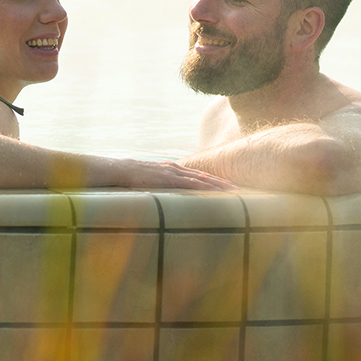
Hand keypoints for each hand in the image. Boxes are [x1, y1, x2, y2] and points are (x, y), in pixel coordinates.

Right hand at [106, 158, 236, 190]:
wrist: (123, 169)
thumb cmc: (134, 176)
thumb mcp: (151, 178)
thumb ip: (161, 183)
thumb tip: (166, 192)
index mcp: (174, 168)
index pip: (198, 174)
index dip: (213, 180)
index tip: (226, 185)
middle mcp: (177, 168)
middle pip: (204, 175)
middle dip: (222, 182)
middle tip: (237, 188)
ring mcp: (174, 173)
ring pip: (201, 179)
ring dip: (218, 185)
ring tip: (232, 191)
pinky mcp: (169, 179)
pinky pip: (190, 183)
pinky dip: (204, 187)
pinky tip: (213, 191)